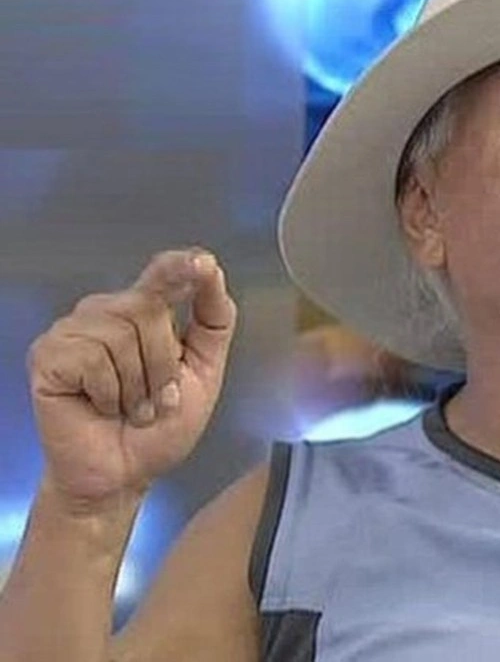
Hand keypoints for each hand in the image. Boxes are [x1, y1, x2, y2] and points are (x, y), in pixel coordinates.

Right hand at [26, 249, 237, 510]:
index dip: (180, 266)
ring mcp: (73, 330)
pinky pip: (93, 358)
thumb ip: (213, 321)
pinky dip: (109, 393)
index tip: (202, 263)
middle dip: (164, 366)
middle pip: (150, 309)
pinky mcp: (48, 354)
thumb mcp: (204, 372)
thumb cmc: (159, 427)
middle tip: (156, 400)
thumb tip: (212, 270)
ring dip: (138, 386)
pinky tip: (100, 407)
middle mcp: (106, 312)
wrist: (124, 474)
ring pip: (122, 333)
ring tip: (129, 408)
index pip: (163, 274)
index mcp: (145, 312)